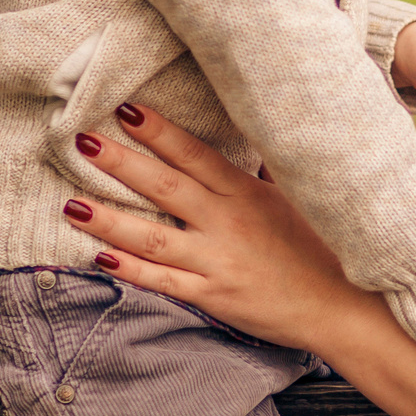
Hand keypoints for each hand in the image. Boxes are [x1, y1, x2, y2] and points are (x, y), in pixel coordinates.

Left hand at [63, 107, 356, 352]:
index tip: (126, 109)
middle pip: (165, 187)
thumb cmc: (323, 246)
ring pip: (153, 237)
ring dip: (110, 220)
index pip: (195, 154)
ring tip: (71, 205)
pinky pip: (164, 282)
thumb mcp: (299, 197)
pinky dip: (131, 270)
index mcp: (247, 192)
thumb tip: (256, 128)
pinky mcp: (213, 296)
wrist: (343, 305)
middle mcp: (228, 222)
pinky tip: (100, 257)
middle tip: (82, 142)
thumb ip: (268, 165)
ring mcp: (218, 261)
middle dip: (121, 164)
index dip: (160, 131)